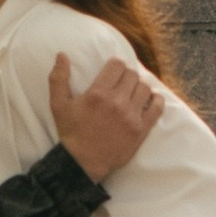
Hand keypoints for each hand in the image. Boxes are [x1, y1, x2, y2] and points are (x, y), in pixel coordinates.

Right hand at [51, 49, 159, 179]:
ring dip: (139, 87)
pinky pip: (157, 107)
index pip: (117, 65)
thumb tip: (61, 54)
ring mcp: (131, 116)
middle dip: (126, 76)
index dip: (115, 65)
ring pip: (145, 88)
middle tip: (121, 84)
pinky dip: (156, 100)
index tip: (113, 72)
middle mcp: (117, 102)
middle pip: (132, 75)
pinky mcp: (141, 129)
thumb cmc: (70, 132)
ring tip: (133, 93)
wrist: (82, 162)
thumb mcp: (58, 104)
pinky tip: (150, 100)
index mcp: (98, 93)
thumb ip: (58, 78)